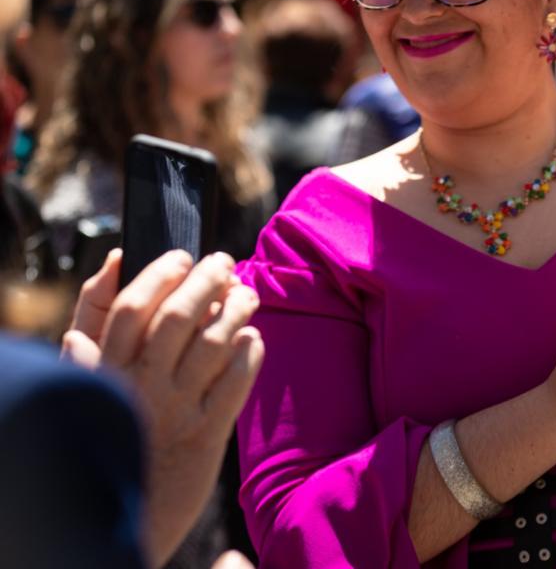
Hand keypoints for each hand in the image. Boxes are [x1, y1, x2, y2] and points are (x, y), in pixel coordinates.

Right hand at [61, 249, 263, 568]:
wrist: (134, 509)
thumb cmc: (116, 430)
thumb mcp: (92, 381)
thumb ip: (97, 327)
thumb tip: (112, 266)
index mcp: (109, 371)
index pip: (133, 310)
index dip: (161, 274)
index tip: (182, 255)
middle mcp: (142, 387)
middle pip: (178, 319)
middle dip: (206, 282)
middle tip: (224, 262)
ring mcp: (175, 411)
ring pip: (212, 345)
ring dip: (235, 311)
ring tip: (247, 294)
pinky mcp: (206, 435)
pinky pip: (234, 385)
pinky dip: (248, 355)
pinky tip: (253, 338)